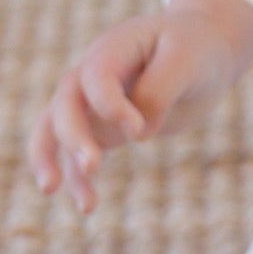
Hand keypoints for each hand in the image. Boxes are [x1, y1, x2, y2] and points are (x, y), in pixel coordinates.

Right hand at [28, 0, 252, 214]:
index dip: (110, 105)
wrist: (204, 51)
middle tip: (92, 165)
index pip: (96, 77)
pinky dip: (77, 180)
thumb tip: (137, 135)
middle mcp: (93, 73)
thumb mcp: (189, 60)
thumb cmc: (197, 50)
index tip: (139, 129)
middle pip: (65, 103)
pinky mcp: (103, 128)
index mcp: (115, 47)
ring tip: (49, 189)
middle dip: (72, 135)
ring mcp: (94, 102)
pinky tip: (88, 206)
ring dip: (48, 158)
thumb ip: (161, 91)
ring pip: (54, 128)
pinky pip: (76, 155)